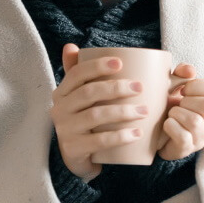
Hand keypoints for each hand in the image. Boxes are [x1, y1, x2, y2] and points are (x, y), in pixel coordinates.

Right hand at [49, 43, 149, 179]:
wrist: (75, 157)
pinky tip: (137, 133)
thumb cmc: (83, 120)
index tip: (120, 63)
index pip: (76, 74)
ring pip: (95, 116)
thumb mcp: (79, 97)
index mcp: (62, 92)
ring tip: (144, 111)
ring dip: (123, 112)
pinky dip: (120, 136)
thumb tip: (71, 45)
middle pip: (88, 93)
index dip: (97, 66)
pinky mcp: (74, 149)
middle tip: (139, 87)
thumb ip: (79, 73)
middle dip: (116, 88)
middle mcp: (59, 109)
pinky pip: (99, 141)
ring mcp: (65, 130)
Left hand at [158, 63, 203, 159]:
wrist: (150, 131)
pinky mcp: (187, 150)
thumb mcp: (172, 85)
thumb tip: (189, 70)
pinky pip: (183, 136)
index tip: (184, 90)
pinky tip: (167, 124)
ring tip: (171, 114)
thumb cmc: (167, 105)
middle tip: (177, 104)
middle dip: (187, 101)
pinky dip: (170, 126)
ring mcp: (201, 139)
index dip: (198, 85)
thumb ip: (181, 73)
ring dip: (176, 113)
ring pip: (195, 121)